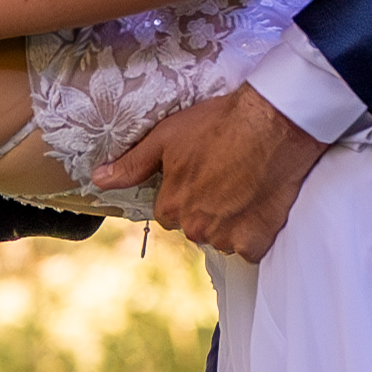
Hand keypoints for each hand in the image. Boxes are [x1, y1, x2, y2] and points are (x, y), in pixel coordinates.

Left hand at [100, 85, 329, 263]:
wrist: (273, 124)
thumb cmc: (219, 124)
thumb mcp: (167, 137)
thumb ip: (132, 164)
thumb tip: (98, 179)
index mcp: (171, 207)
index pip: (168, 212)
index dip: (184, 191)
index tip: (201, 172)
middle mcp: (196, 229)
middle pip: (195, 226)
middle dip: (206, 208)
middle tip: (225, 175)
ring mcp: (228, 238)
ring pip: (223, 238)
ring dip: (231, 220)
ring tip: (245, 185)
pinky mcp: (258, 241)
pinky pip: (250, 247)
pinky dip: (254, 231)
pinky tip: (259, 201)